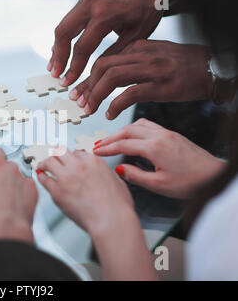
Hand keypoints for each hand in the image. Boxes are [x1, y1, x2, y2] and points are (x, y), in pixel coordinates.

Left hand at [37, 148, 133, 235]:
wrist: (111, 220)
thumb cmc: (117, 206)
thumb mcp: (117, 181)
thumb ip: (106, 173)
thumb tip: (104, 174)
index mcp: (93, 161)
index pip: (77, 151)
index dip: (72, 156)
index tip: (69, 159)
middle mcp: (78, 166)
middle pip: (60, 152)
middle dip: (56, 154)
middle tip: (52, 157)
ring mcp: (66, 178)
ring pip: (49, 161)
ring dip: (45, 162)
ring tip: (42, 164)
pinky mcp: (57, 191)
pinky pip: (44, 179)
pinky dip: (41, 176)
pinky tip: (41, 176)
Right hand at [50, 0, 174, 85]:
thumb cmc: (149, 6)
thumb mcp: (136, 35)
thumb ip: (114, 53)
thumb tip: (95, 72)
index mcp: (105, 15)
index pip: (81, 48)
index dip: (73, 68)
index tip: (68, 81)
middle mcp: (91, 4)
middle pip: (63, 34)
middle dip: (58, 57)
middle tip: (56, 74)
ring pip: (63, 25)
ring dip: (57, 47)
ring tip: (55, 64)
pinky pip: (70, 18)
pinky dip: (65, 35)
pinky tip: (64, 47)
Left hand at [70, 40, 212, 119]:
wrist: (211, 68)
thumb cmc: (182, 65)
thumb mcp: (153, 55)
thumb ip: (131, 62)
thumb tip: (107, 76)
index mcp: (137, 47)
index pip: (103, 60)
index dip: (87, 78)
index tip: (78, 91)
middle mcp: (142, 54)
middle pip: (102, 67)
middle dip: (86, 86)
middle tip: (79, 101)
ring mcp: (152, 69)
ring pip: (112, 78)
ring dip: (96, 95)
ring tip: (90, 109)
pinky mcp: (160, 86)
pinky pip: (130, 94)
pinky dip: (115, 105)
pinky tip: (110, 114)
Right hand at [94, 118, 224, 197]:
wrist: (215, 177)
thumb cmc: (192, 183)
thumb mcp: (160, 185)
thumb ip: (136, 176)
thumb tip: (119, 170)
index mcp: (155, 147)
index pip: (123, 144)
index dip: (107, 148)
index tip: (96, 151)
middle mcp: (160, 136)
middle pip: (128, 130)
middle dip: (111, 137)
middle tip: (99, 144)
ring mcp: (167, 133)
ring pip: (138, 124)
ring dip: (122, 131)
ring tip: (112, 139)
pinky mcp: (173, 135)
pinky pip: (148, 125)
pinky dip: (135, 128)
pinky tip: (133, 136)